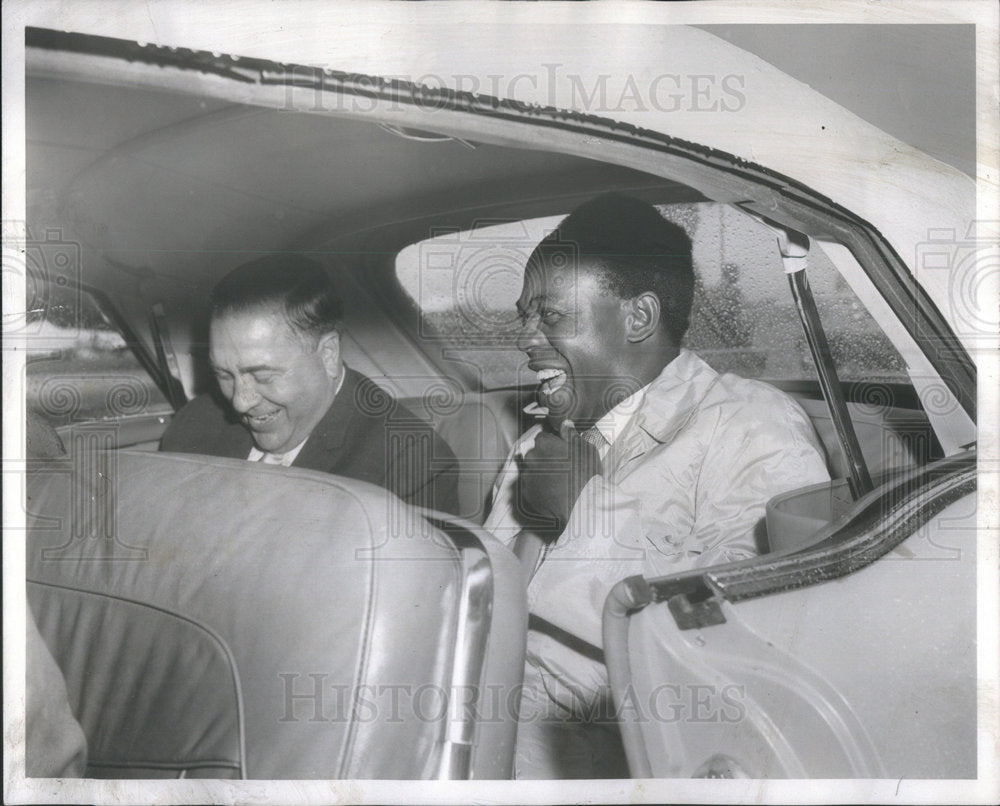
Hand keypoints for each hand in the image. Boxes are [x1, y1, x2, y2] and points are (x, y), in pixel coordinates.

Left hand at [514, 424, 601, 540]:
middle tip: (560, 468)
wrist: (582, 504)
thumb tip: (565, 423)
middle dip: (543, 458)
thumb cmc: (586, 474)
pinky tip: (552, 493)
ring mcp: (527, 476)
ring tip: (557, 483)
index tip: (560, 452)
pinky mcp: (527, 494)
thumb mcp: (585, 449)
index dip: (552, 444)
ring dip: (540, 474)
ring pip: (531, 471)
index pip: (542, 438)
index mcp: (544, 444)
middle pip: (533, 454)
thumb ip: (571, 435)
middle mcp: (531, 458)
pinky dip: (538, 489)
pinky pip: (530, 488)